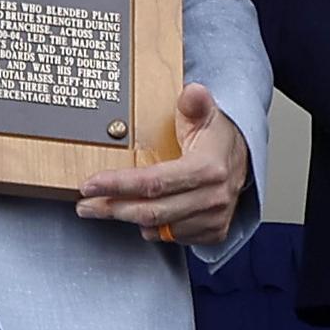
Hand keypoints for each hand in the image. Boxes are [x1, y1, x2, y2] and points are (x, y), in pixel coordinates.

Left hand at [76, 82, 251, 245]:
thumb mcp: (206, 114)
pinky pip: (170, 237)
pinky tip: (138, 215)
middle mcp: (213, 198)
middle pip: (150, 211)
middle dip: (111, 208)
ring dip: (127, 219)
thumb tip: (193, 92)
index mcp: (208, 169)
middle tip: (84, 203)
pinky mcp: (213, 233)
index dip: (117, 184)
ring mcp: (213, 219)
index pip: (153, 182)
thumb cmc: (218, 137)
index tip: (90, 184)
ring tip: (103, 207)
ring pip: (158, 227)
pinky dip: (151, 228)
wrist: (244, 160)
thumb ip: (195, 103)